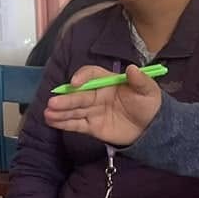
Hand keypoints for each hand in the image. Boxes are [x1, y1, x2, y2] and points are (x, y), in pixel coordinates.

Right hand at [42, 64, 162, 145]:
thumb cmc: (148, 104)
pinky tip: (51, 121)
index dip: (83, 77)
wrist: (151, 128)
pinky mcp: (92, 126)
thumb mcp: (149, 91)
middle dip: (66, 99)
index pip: (92, 75)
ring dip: (60, 111)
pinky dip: (63, 123)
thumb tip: (132, 68)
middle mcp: (97, 95)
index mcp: (109, 82)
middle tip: (53, 102)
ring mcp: (93, 111)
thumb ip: (140, 80)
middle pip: (79, 95)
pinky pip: (76, 124)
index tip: (75, 83)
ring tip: (48, 113)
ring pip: (74, 110)